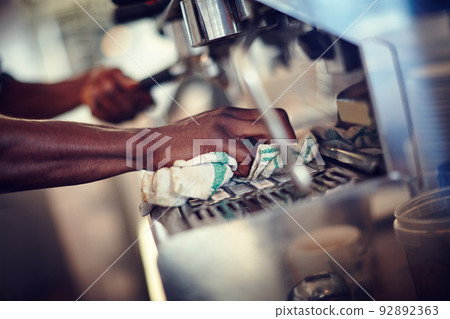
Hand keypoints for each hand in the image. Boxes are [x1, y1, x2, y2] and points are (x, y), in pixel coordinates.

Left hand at [80, 67, 152, 122]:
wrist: (92, 83)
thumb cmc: (110, 77)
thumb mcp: (117, 74)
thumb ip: (126, 81)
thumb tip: (135, 86)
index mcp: (144, 100)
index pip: (150, 103)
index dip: (139, 94)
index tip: (131, 85)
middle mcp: (136, 112)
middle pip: (128, 105)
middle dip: (115, 90)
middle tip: (107, 81)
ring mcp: (122, 118)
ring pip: (113, 109)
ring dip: (103, 93)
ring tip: (100, 85)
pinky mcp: (107, 120)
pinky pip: (100, 110)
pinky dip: (95, 98)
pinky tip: (95, 93)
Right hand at [151, 106, 295, 175]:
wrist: (151, 145)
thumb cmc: (177, 145)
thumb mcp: (206, 135)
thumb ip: (229, 139)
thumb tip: (251, 155)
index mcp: (228, 114)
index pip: (267, 114)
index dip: (282, 130)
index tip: (285, 147)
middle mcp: (229, 114)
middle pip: (275, 117)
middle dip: (285, 139)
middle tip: (280, 158)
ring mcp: (224, 124)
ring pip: (266, 132)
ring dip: (265, 155)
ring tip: (252, 168)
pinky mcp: (216, 139)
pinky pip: (245, 155)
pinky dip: (245, 168)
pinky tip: (234, 172)